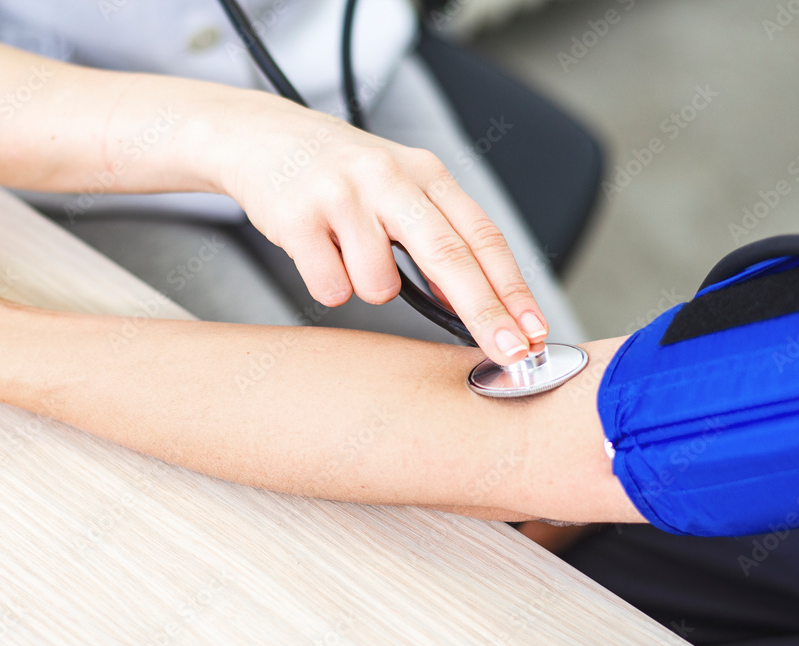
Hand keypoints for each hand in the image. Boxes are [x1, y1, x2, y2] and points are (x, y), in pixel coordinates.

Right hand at [213, 91, 549, 365]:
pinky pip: (330, 287)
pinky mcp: (298, 217)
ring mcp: (342, 195)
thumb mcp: (403, 188)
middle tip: (512, 354)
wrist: (265, 138)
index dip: (512, 289)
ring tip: (349, 254)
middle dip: (486, 313)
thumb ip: (440, 233)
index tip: (533, 331)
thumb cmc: (346, 176)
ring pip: (378, 285)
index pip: (482, 236)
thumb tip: (471, 302)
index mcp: (426, 173)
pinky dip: (330, 284)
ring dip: (370, 287)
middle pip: (449, 256)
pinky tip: (319, 252)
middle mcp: (389, 178)